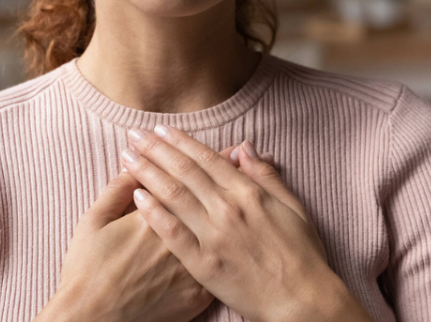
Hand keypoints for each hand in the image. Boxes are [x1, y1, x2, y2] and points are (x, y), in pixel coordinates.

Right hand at [39, 144, 250, 321]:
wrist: (96, 319)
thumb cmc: (87, 270)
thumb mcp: (92, 222)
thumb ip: (114, 191)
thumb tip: (132, 165)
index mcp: (152, 217)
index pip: (180, 178)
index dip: (193, 157)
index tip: (210, 144)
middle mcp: (179, 239)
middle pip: (207, 199)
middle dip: (224, 172)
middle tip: (237, 150)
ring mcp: (192, 268)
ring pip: (221, 229)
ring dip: (235, 203)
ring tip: (245, 182)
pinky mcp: (197, 293)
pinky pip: (222, 263)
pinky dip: (234, 241)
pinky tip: (239, 227)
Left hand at [122, 125, 338, 321]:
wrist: (303, 301)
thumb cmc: (301, 255)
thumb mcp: (293, 208)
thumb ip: (265, 176)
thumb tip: (244, 147)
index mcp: (249, 193)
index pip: (206, 159)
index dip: (180, 141)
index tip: (159, 128)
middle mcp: (228, 209)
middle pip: (183, 171)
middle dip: (155, 149)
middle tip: (133, 135)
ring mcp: (214, 236)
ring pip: (173, 195)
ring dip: (147, 172)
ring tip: (127, 157)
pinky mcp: (203, 263)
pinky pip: (172, 233)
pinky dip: (154, 212)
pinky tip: (137, 197)